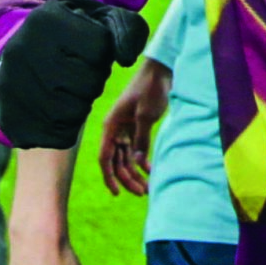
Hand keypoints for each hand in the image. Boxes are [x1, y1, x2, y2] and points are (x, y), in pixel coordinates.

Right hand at [0, 0, 147, 148]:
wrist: (21, 56)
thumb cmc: (71, 38)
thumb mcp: (99, 19)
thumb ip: (127, 30)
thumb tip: (127, 58)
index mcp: (45, 20)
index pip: (100, 46)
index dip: (103, 53)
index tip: (87, 49)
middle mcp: (21, 50)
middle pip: (89, 83)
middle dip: (94, 80)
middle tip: (77, 71)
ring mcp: (10, 86)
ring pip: (75, 112)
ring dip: (82, 103)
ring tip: (66, 88)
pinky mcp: (9, 116)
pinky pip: (59, 134)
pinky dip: (67, 126)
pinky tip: (57, 108)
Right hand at [99, 60, 171, 194]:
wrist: (161, 71)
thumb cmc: (150, 89)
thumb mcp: (145, 115)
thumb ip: (141, 139)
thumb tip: (137, 163)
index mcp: (111, 126)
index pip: (105, 157)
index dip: (109, 177)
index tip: (117, 193)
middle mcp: (115, 130)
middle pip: (117, 162)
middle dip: (127, 178)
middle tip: (142, 192)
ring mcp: (126, 130)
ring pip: (127, 159)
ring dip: (135, 173)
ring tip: (147, 187)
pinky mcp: (137, 129)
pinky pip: (136, 150)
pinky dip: (143, 162)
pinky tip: (151, 171)